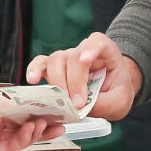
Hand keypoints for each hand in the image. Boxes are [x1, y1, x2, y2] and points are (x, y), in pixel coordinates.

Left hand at [0, 88, 65, 150]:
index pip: (22, 108)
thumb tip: (37, 107)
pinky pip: (12, 147)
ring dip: (37, 131)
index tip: (57, 106)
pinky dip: (24, 138)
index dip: (40, 108)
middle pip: (25, 124)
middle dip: (44, 122)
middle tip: (63, 119)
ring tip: (51, 125)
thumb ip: (16, 107)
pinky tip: (32, 129)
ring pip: (22, 137)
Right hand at [25, 32, 141, 120]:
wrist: (111, 93)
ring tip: (62, 101)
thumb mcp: (119, 102)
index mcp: (106, 52)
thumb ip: (102, 103)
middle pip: (72, 57)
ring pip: (55, 60)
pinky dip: (34, 70)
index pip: (98, 42)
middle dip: (73, 81)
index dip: (91, 49)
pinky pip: (41, 63)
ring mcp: (67, 58)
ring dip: (57, 82)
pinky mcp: (54, 69)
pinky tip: (32, 80)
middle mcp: (83, 51)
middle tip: (78, 104)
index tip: (85, 61)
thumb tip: (78, 108)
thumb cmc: (116, 92)